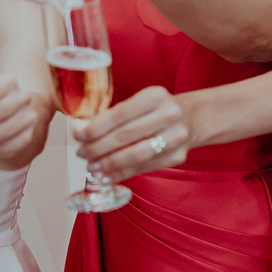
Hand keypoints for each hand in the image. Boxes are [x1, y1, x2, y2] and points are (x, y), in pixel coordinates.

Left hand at [75, 86, 189, 181]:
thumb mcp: (141, 102)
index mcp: (155, 96)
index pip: (119, 114)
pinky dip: (123, 173)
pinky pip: (144, 167)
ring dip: (109, 163)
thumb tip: (85, 133)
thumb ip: (117, 115)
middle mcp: (169, 115)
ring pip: (135, 155)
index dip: (96, 128)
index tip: (79, 136)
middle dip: (99, 147)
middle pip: (125, 136)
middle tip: (81, 153)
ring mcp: (176, 137)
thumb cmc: (157, 110)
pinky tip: (108, 176)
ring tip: (92, 167)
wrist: (193, 118)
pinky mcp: (178, 157)